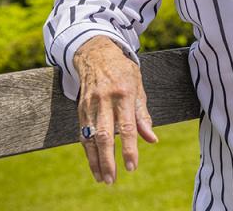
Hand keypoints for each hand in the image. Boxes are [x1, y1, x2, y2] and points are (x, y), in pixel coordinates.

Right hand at [73, 36, 158, 183]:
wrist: (95, 52)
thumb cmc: (122, 70)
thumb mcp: (138, 85)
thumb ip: (142, 113)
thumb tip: (152, 139)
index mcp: (124, 94)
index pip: (128, 127)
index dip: (129, 149)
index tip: (132, 166)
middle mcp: (105, 100)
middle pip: (105, 135)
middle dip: (108, 160)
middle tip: (113, 179)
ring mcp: (90, 104)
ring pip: (90, 138)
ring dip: (95, 160)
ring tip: (103, 178)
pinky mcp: (80, 108)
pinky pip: (83, 133)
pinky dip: (88, 151)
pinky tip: (94, 164)